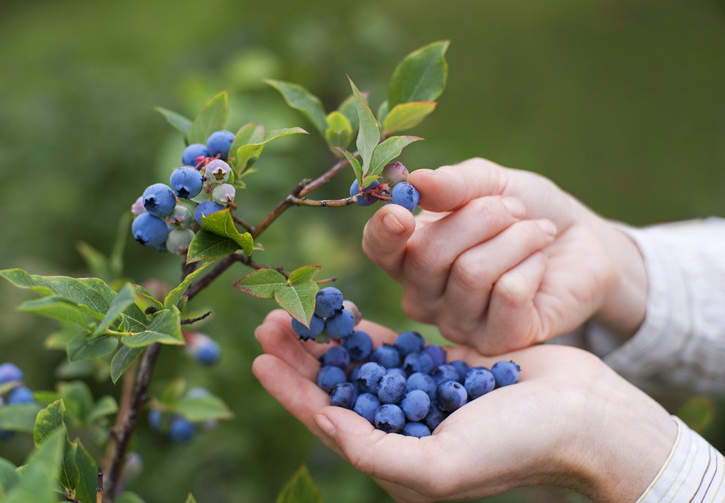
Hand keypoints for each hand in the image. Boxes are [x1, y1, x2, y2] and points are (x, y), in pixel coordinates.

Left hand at [253, 310, 675, 502]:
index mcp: (397, 458)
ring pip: (359, 364)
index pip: (327, 422)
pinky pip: (394, 346)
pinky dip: (366, 331)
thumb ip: (376, 451)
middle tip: (269, 321)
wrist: (583, 416)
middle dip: (300, 357)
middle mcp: (403, 428)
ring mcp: (422, 395)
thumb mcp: (441, 464)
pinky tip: (342, 313)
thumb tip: (324, 423)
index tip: (259, 358)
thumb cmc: (517, 447)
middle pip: (337, 388)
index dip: (290, 391)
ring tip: (296, 310)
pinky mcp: (443, 366)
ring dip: (326, 339)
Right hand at [363, 158, 647, 353]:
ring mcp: (458, 324)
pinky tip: (540, 264)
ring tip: (537, 232)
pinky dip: (532, 266)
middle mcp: (424, 295)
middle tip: (514, 209)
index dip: (384, 233)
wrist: (581, 242)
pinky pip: (508, 295)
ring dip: (515, 239)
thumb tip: (415, 182)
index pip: (378, 249)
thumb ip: (453, 184)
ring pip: (472, 274)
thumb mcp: (491, 183)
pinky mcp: (498, 342)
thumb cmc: (525, 211)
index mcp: (410, 254)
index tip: (401, 212)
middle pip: (428, 256)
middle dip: (480, 218)